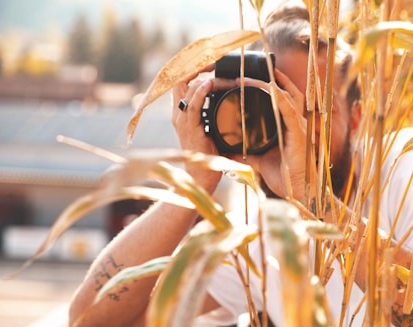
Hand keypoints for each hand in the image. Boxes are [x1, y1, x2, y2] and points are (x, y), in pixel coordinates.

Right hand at [171, 69, 234, 193]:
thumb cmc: (209, 155)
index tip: (214, 61)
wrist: (201, 178)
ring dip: (209, 78)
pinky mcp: (189, 129)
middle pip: (182, 78)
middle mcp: (179, 113)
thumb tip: (233, 99)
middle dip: (200, 66)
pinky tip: (210, 84)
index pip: (184, 80)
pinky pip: (192, 106)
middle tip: (219, 61)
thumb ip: (216, 114)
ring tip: (225, 75)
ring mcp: (182, 120)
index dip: (196, 67)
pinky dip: (201, 93)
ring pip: (190, 88)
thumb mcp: (212, 129)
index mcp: (183, 111)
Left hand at [230, 69, 309, 201]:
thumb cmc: (286, 177)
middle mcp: (296, 121)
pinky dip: (278, 96)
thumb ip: (248, 153)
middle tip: (246, 68)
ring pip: (285, 94)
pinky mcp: (300, 132)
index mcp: (289, 125)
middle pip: (284, 89)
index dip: (266, 84)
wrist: (298, 192)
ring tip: (245, 77)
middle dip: (267, 77)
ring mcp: (299, 125)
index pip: (279, 97)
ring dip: (265, 83)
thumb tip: (229, 152)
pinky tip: (268, 86)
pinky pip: (289, 108)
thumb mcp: (261, 160)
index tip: (245, 78)